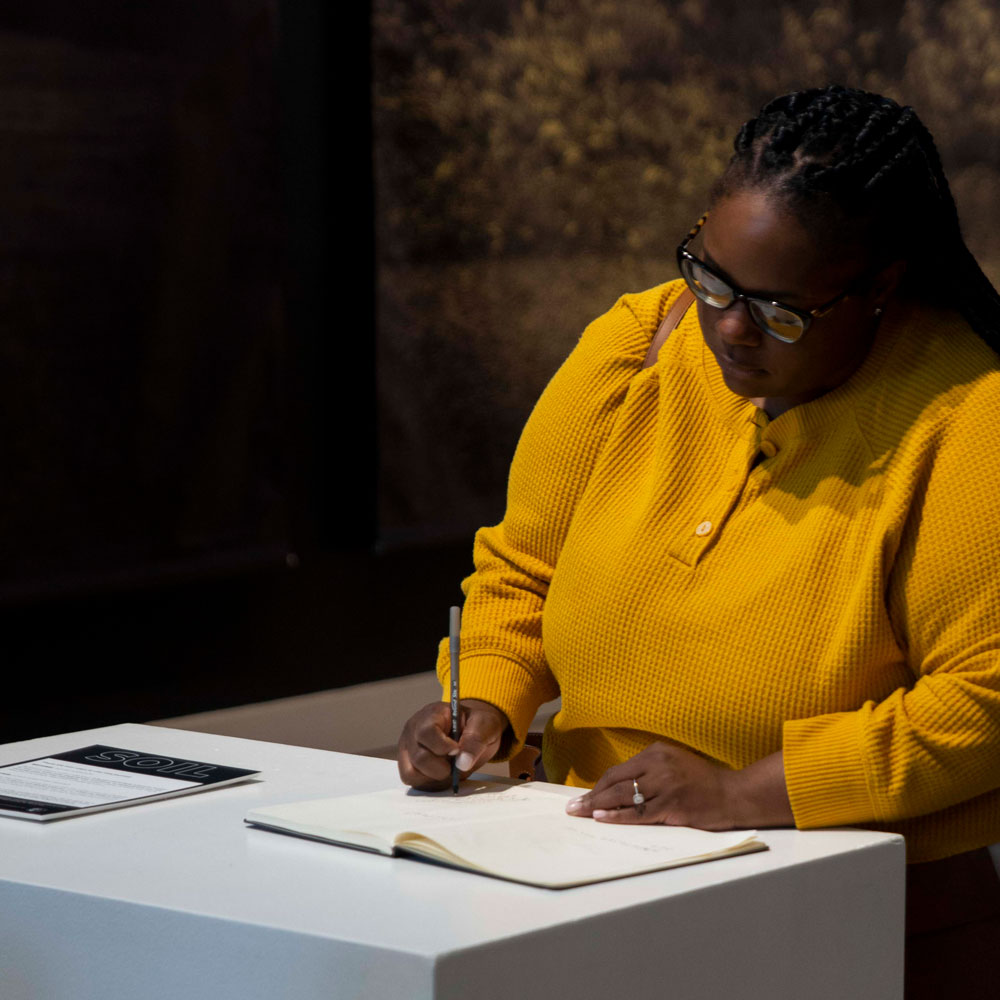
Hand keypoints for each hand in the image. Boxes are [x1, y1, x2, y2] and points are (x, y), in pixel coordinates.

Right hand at [397, 699, 509, 789]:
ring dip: (434, 778)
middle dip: (442, 768)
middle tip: (456, 763)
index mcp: (432, 714)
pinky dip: (428, 783)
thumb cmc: (477, 725)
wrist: (474, 732)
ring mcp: (408, 748)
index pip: (426, 732)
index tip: (457, 750)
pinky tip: (441, 775)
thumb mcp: (485, 725)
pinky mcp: (407, 764)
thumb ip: (476, 739)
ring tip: (449, 769)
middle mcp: (414, 729)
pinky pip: (412, 781)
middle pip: (419, 757)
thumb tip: (462, 763)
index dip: (442, 746)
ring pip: (412, 773)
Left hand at [564, 743, 792, 829]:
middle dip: (591, 795)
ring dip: (597, 806)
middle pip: (615, 781)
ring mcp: (665, 784)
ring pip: (623, 796)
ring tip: (580, 814)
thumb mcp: (673, 766)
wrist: (733, 794)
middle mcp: (658, 764)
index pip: (618, 770)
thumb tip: (615, 790)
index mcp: (656, 752)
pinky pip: (638, 812)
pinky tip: (602, 818)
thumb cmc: (702, 783)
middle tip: (572, 808)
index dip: (598, 785)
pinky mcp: (672, 804)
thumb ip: (648, 773)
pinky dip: (618, 816)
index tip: (583, 796)